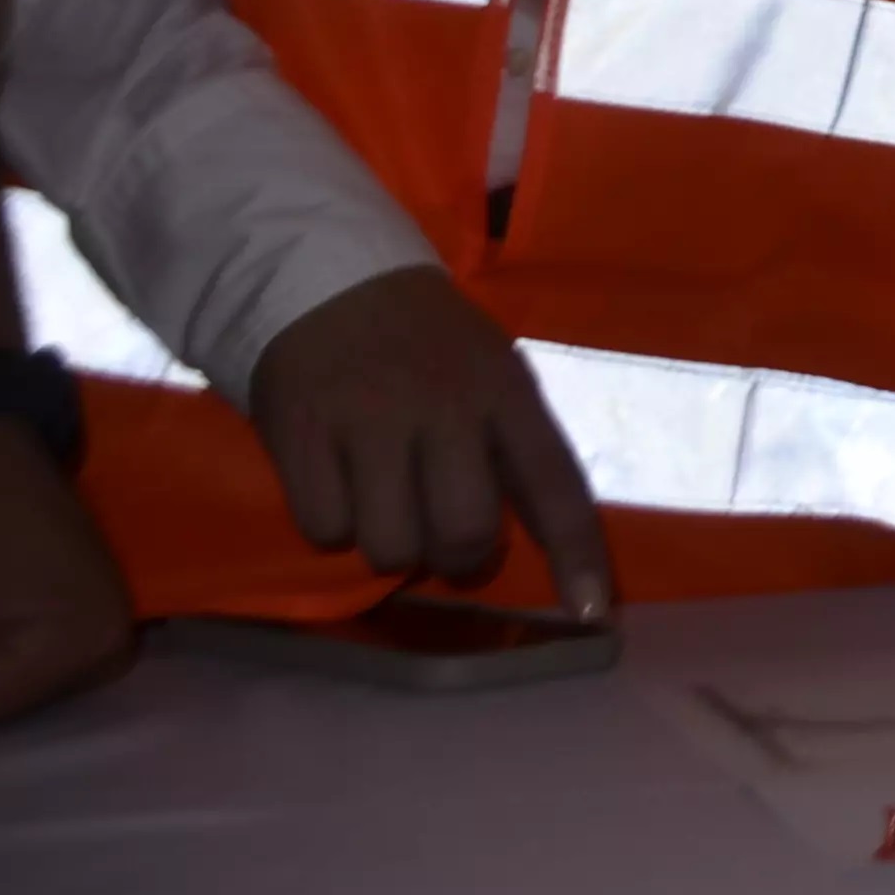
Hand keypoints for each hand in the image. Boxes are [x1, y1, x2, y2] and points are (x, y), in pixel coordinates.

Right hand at [244, 265, 612, 617]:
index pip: (555, 485)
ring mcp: (370, 423)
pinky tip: (334, 478)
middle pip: (464, 534)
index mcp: (504, 392)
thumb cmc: (424, 340)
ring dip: (389, 542)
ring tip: (383, 497)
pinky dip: (330, 521)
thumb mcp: (491, 369)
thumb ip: (512, 445)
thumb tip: (547, 543)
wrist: (326, 279)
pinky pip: (324, 530)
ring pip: (391, 547)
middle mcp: (444, 409)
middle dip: (456, 556)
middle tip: (442, 534)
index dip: (577, 555)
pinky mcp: (303, 437)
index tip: (591, 615)